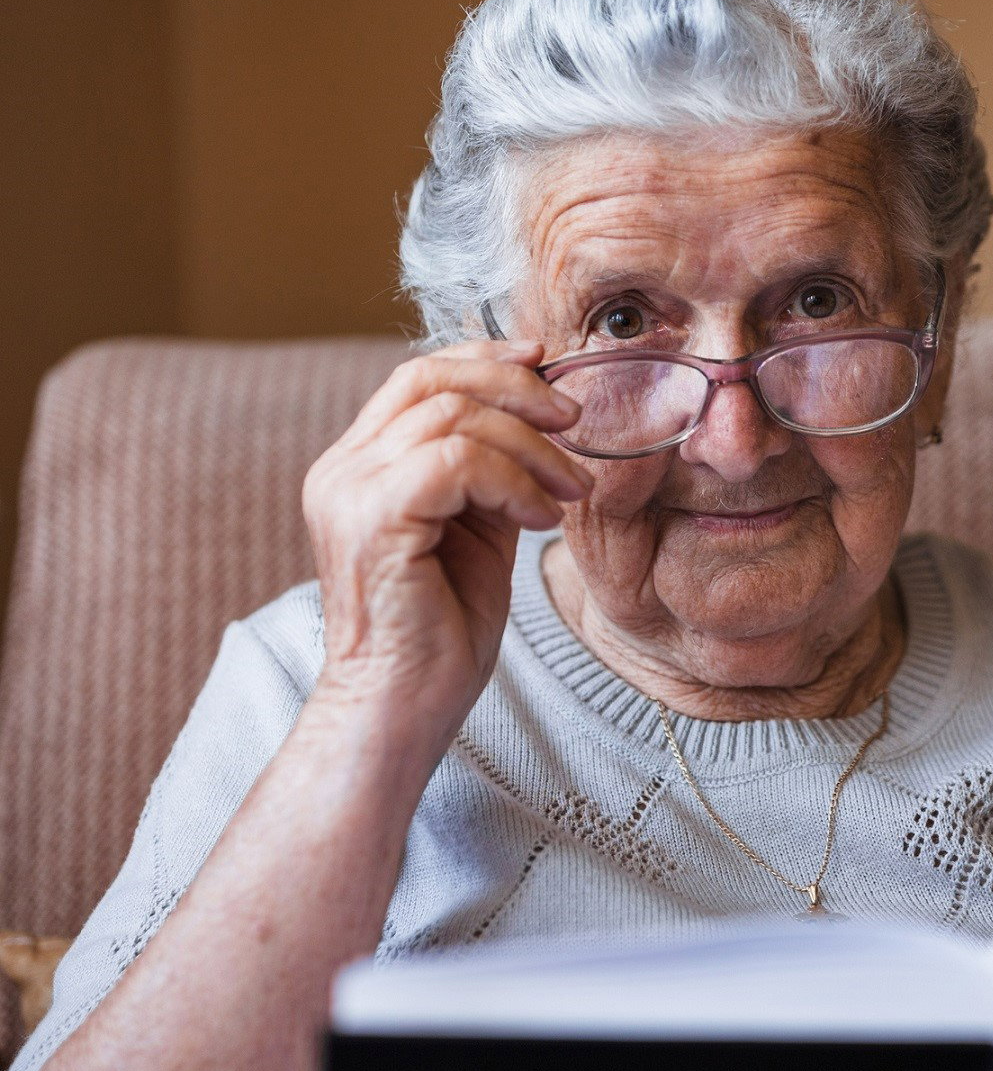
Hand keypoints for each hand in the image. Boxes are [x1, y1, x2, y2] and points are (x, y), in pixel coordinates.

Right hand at [301, 339, 591, 756]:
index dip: (485, 360)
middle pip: (430, 380)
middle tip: (574, 421)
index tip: (547, 364)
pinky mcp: (372, 523)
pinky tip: (539, 520)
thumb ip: (491, 472)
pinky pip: (454, 463)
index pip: (417, 377)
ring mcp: (348, 494)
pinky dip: (513, 483)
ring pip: (452, 418)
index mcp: (359, 466)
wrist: (402, 711)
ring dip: (530, 448)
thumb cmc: (440, 634)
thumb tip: (541, 417)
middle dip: (516, 390)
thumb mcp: (477, 532)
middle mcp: (341, 471)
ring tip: (569, 492)